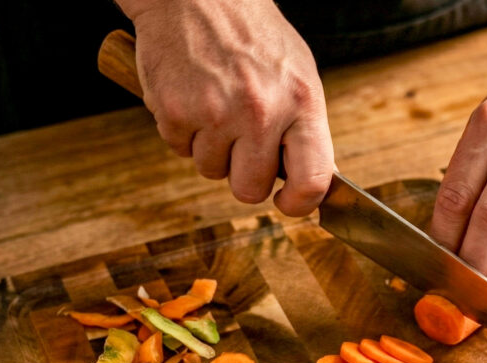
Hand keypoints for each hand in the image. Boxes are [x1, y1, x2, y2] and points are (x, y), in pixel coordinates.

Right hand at [123, 0, 333, 215]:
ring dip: (210, 149)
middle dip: (243, 175)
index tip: (286, 203)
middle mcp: (261, 110)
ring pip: (210, 171)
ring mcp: (215, 112)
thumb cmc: (251, 34)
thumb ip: (304, 128)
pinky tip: (191, 95)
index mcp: (301, 101)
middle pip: (250, 189)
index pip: (313, 180)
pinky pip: (179, 149)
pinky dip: (182, 131)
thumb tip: (311, 181)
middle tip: (240, 143)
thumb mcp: (297, 73)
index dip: (299, 204)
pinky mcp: (174, 111)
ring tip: (215, 105)